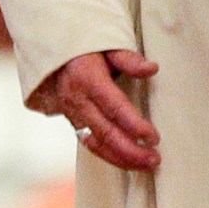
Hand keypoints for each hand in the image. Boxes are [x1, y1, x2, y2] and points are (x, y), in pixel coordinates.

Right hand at [28, 49, 161, 171]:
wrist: (53, 48)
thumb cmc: (87, 44)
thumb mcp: (107, 42)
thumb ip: (128, 58)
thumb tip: (152, 69)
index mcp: (87, 79)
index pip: (114, 108)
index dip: (134, 125)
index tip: (154, 137)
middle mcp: (76, 100)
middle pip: (105, 132)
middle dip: (131, 150)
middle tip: (155, 159)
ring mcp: (71, 113)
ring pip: (95, 144)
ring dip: (121, 158)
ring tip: (146, 165)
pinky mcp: (72, 120)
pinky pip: (88, 142)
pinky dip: (107, 155)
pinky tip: (126, 161)